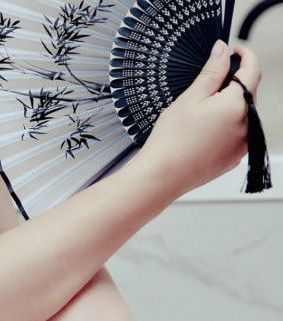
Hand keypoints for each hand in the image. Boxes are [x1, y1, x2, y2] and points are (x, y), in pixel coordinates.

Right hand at [136, 41, 262, 197]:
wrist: (162, 176)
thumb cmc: (171, 140)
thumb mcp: (191, 97)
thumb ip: (212, 71)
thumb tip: (223, 50)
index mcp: (238, 104)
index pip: (252, 70)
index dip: (245, 55)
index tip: (235, 51)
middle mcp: (247, 125)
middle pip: (249, 93)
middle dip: (235, 83)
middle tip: (211, 83)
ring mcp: (242, 145)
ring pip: (244, 114)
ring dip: (231, 106)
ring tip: (203, 112)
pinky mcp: (234, 159)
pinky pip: (237, 135)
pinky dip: (227, 127)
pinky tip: (204, 131)